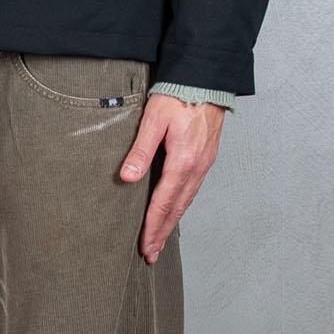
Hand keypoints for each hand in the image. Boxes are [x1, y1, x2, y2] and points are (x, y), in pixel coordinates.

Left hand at [118, 96, 224, 261]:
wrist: (206, 80)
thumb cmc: (178, 95)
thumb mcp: (153, 120)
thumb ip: (140, 149)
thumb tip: (127, 178)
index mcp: (183, 161)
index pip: (164, 202)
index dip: (153, 227)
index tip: (145, 246)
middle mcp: (197, 167)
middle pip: (177, 208)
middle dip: (163, 232)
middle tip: (151, 254)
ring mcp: (204, 164)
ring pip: (187, 201)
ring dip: (172, 222)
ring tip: (161, 239)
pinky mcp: (207, 158)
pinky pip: (193, 189)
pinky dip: (182, 205)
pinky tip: (175, 210)